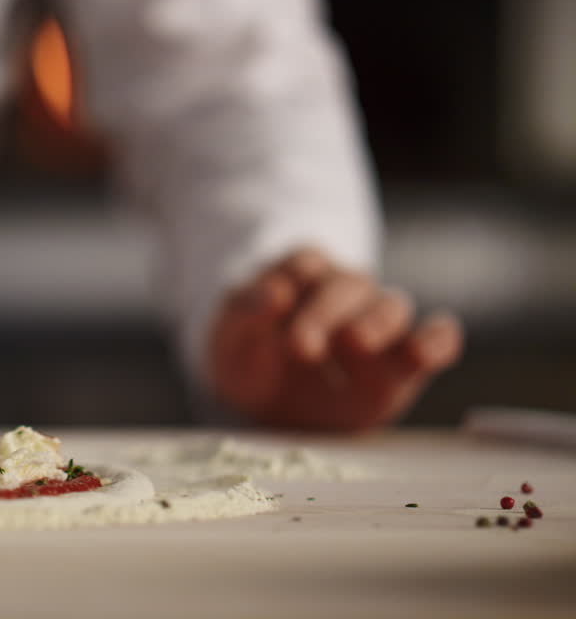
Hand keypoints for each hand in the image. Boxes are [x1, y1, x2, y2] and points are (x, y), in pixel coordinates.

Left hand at [208, 246, 462, 431]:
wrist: (271, 406)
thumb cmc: (252, 362)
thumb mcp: (232, 341)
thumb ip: (246, 316)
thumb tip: (273, 292)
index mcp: (301, 277)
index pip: (304, 263)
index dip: (292, 277)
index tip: (277, 301)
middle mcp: (346, 293)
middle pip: (348, 285)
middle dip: (324, 312)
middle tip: (300, 345)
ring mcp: (379, 326)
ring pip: (391, 306)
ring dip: (377, 320)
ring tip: (358, 341)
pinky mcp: (402, 365)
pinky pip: (435, 341)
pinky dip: (437, 341)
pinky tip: (428, 350)